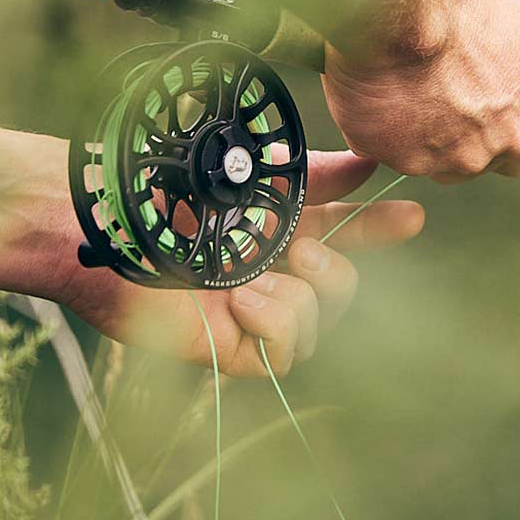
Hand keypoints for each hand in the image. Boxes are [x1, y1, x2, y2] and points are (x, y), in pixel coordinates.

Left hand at [53, 150, 421, 374]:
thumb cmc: (164, 188)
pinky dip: (276, 326)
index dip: (379, 229)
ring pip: (318, 325)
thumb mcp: (251, 172)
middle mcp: (268, 270)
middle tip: (305, 251)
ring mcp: (250, 311)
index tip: (411, 217)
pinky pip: (285, 356)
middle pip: (342, 289)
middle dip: (340, 271)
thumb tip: (367, 163)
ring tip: (252, 278)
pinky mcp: (229, 347)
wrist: (108, 220)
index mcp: (274, 227)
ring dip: (299, 300)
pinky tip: (241, 300)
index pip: (342, 233)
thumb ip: (312, 173)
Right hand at [323, 0, 519, 181]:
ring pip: (436, 162)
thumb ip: (506, 65)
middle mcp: (512, 136)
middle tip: (423, 103)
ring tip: (393, 86)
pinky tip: (372, 91)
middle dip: (456, 140)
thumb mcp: (505, 21)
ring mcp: (464, 156)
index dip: (494, 131)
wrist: (407, 0)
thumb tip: (492, 74)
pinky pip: (391, 151)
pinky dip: (379, 129)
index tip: (469, 115)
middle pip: (483, 159)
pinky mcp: (413, 161)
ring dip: (416, 136)